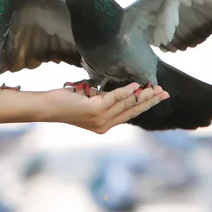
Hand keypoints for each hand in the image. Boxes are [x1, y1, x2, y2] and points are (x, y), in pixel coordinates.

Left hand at [43, 82, 168, 133]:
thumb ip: (104, 98)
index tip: (157, 97)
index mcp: (104, 125)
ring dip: (143, 95)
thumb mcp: (89, 100)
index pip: (129, 114)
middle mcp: (104, 125)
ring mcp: (100, 119)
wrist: (47, 107)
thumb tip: (119, 90)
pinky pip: (115, 98)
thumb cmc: (65, 102)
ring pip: (126, 105)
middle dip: (150, 102)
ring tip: (155, 88)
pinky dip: (127, 91)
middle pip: (132, 111)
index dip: (144, 105)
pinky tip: (137, 86)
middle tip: (164, 93)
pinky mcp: (94, 110)